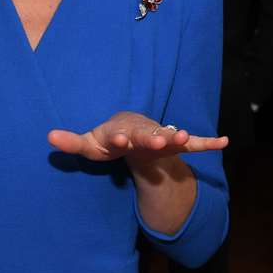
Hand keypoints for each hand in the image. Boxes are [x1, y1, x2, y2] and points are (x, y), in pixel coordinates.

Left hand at [47, 112, 227, 165]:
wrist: (129, 129)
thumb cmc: (107, 138)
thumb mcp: (88, 143)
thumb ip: (71, 142)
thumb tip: (48, 138)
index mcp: (121, 132)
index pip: (119, 137)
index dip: (118, 139)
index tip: (117, 140)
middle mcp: (143, 132)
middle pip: (148, 135)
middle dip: (153, 138)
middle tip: (160, 140)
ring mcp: (160, 137)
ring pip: (171, 137)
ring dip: (178, 137)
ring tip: (186, 138)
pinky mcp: (173, 143)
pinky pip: (193, 144)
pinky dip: (208, 142)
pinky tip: (224, 141)